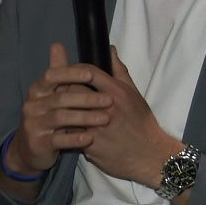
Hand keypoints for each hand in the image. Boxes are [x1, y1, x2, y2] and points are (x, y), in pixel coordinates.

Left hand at [5, 43, 177, 186]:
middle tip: (57, 90)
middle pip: (72, 90)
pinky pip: (69, 133)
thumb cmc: (141, 123)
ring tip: (57, 109)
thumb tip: (109, 49)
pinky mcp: (89, 145)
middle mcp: (105, 107)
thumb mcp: (134, 94)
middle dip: (63, 89)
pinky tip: (62, 128)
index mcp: (116, 92)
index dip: (74, 71)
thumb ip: (119, 71)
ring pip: (67, 113)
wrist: (148, 155)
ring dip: (60, 110)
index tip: (68, 73)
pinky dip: (64, 129)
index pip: (87, 73)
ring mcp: (96, 127)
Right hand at [6, 42, 106, 173]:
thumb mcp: (51, 94)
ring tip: (105, 119)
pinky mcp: (38, 143)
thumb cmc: (48, 117)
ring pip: (60, 118)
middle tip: (109, 100)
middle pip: (60, 98)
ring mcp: (33, 124)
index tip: (91, 74)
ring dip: (85, 117)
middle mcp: (32, 105)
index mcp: (37, 90)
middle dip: (86, 99)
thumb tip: (57, 44)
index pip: (51, 76)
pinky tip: (90, 138)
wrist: (30, 149)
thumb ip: (59, 71)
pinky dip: (75, 138)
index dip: (70, 74)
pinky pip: (58, 140)